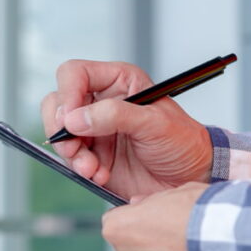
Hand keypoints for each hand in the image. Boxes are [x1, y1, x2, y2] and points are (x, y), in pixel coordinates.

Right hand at [40, 60, 212, 198]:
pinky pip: (72, 158)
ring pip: (61, 133)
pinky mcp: (95, 155)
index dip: (67, 94)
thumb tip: (75, 118)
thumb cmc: (182, 142)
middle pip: (59, 103)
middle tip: (74, 147)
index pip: (75, 74)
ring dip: (72, 153)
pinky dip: (81, 168)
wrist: (191, 176)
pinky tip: (101, 175)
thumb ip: (115, 115)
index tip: (71, 120)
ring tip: (92, 169)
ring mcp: (96, 129)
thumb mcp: (154, 123)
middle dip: (62, 128)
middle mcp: (103, 102)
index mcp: (119, 82)